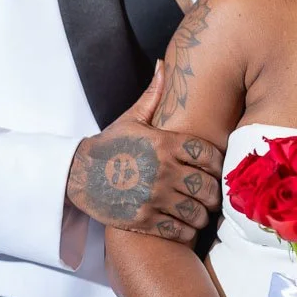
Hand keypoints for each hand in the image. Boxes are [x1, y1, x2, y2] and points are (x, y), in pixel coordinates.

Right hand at [67, 64, 223, 243]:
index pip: (208, 155)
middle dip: (214, 194)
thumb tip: (164, 64)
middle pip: (207, 186)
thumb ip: (153, 95)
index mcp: (164, 144)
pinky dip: (188, 231)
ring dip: (203, 214)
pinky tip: (186, 226)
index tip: (216, 170)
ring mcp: (153, 197)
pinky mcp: (144, 220)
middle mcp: (162, 171)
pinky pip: (180, 231)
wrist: (77, 174)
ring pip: (196, 212)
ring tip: (201, 212)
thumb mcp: (131, 119)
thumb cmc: (109, 145)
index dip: (218, 164)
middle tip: (212, 196)